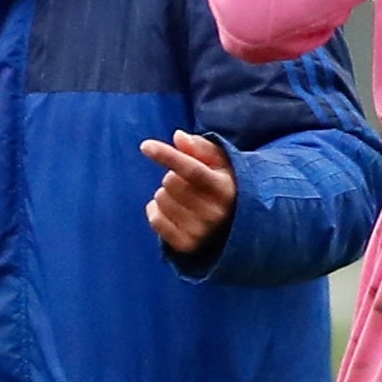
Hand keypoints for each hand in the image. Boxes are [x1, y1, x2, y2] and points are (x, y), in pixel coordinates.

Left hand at [141, 130, 236, 255]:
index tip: (146, 146)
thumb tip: (179, 137)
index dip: (167, 155)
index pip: (191, 169)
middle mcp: (215, 212)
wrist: (236, 225)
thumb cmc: (222, 184)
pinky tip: (168, 209)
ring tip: (182, 198)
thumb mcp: (220, 162)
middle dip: (172, 176)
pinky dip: (155, 210)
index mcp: (225, 188)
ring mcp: (201, 230)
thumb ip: (200, 147)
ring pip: (161, 199)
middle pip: (170, 181)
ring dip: (165, 194)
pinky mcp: (187, 245)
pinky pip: (155, 220)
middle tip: (186, 183)